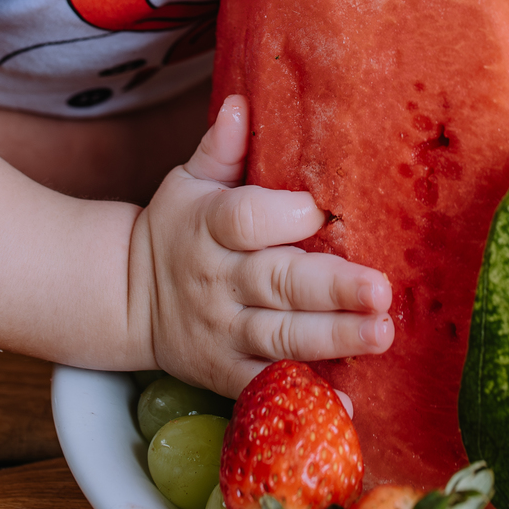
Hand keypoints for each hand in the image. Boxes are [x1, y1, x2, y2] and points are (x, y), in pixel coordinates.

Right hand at [136, 94, 392, 394]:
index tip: (323, 210)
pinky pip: (266, 389)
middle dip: (332, 289)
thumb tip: (240, 103)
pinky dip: (305, 398)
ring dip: (335, 339)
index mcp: (209, 228)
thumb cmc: (177, 228)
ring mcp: (224, 333)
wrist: (127, 298)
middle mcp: (219, 282)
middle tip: (382, 291)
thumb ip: (219, 148)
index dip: (285, 215)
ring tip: (382, 333)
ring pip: (282, 337)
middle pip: (277, 283)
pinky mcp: (227, 373)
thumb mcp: (188, 182)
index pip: (247, 219)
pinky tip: (346, 405)